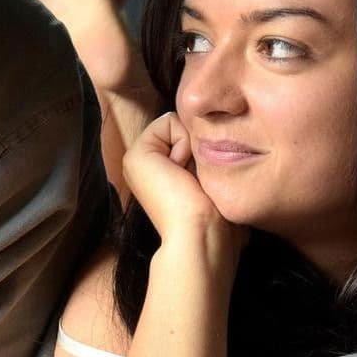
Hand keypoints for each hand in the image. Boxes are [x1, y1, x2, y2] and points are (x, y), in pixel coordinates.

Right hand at [123, 113, 247, 262]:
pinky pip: (169, 121)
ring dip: (193, 147)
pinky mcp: (136, 155)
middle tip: (196, 181)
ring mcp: (137, 160)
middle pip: (184, 127)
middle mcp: (147, 166)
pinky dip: (183, 143)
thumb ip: (209, 157)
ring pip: (177, 123)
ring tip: (189, 179)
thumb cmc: (215, 218)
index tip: (203, 181)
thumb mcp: (213, 180)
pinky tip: (181, 173)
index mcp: (162, 173)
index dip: (205, 149)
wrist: (200, 235)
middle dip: (199, 146)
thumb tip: (220, 137)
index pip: (190, 134)